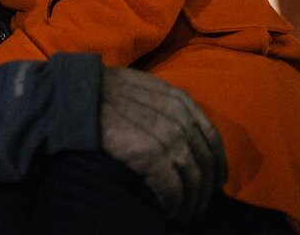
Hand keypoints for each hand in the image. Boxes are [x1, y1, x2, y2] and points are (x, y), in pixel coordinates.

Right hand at [99, 67, 226, 221]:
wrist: (81, 95)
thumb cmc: (106, 89)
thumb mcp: (145, 87)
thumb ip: (166, 104)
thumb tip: (179, 129)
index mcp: (181, 102)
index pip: (212, 138)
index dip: (217, 163)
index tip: (215, 181)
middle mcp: (181, 120)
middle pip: (205, 163)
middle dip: (204, 189)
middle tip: (197, 205)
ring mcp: (169, 139)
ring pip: (192, 180)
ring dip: (191, 202)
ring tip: (183, 213)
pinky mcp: (152, 157)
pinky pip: (172, 189)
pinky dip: (174, 204)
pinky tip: (169, 211)